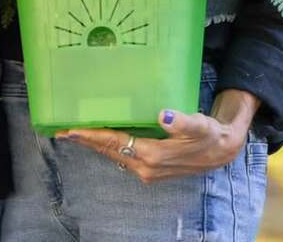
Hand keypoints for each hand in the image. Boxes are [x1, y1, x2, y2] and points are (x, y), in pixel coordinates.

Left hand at [55, 89, 259, 183]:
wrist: (222, 150)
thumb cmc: (209, 135)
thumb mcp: (199, 125)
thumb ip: (181, 121)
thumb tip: (162, 115)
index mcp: (153, 156)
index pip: (114, 144)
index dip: (92, 136)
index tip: (70, 130)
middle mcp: (145, 166)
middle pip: (108, 151)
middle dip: (85, 141)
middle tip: (60, 130)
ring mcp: (147, 168)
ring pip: (113, 154)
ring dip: (94, 144)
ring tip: (73, 133)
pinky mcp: (150, 165)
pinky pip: (121, 154)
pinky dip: (107, 145)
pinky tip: (99, 137)